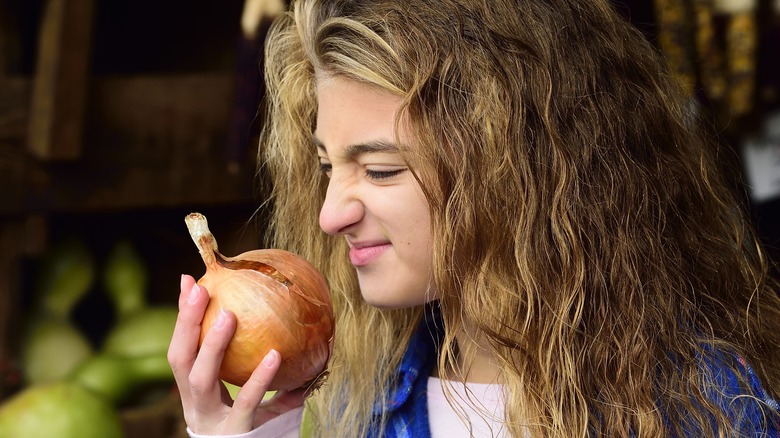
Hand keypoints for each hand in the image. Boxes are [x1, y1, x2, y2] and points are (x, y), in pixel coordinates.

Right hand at [167, 274, 306, 434]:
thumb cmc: (252, 432)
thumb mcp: (257, 401)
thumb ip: (270, 375)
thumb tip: (295, 336)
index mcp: (195, 392)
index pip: (181, 348)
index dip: (182, 317)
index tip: (188, 281)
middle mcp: (195, 405)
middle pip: (179, 359)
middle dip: (185, 323)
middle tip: (199, 289)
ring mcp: (211, 420)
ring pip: (201, 379)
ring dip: (212, 346)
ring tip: (229, 316)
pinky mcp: (234, 433)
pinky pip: (247, 402)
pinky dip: (260, 378)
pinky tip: (275, 355)